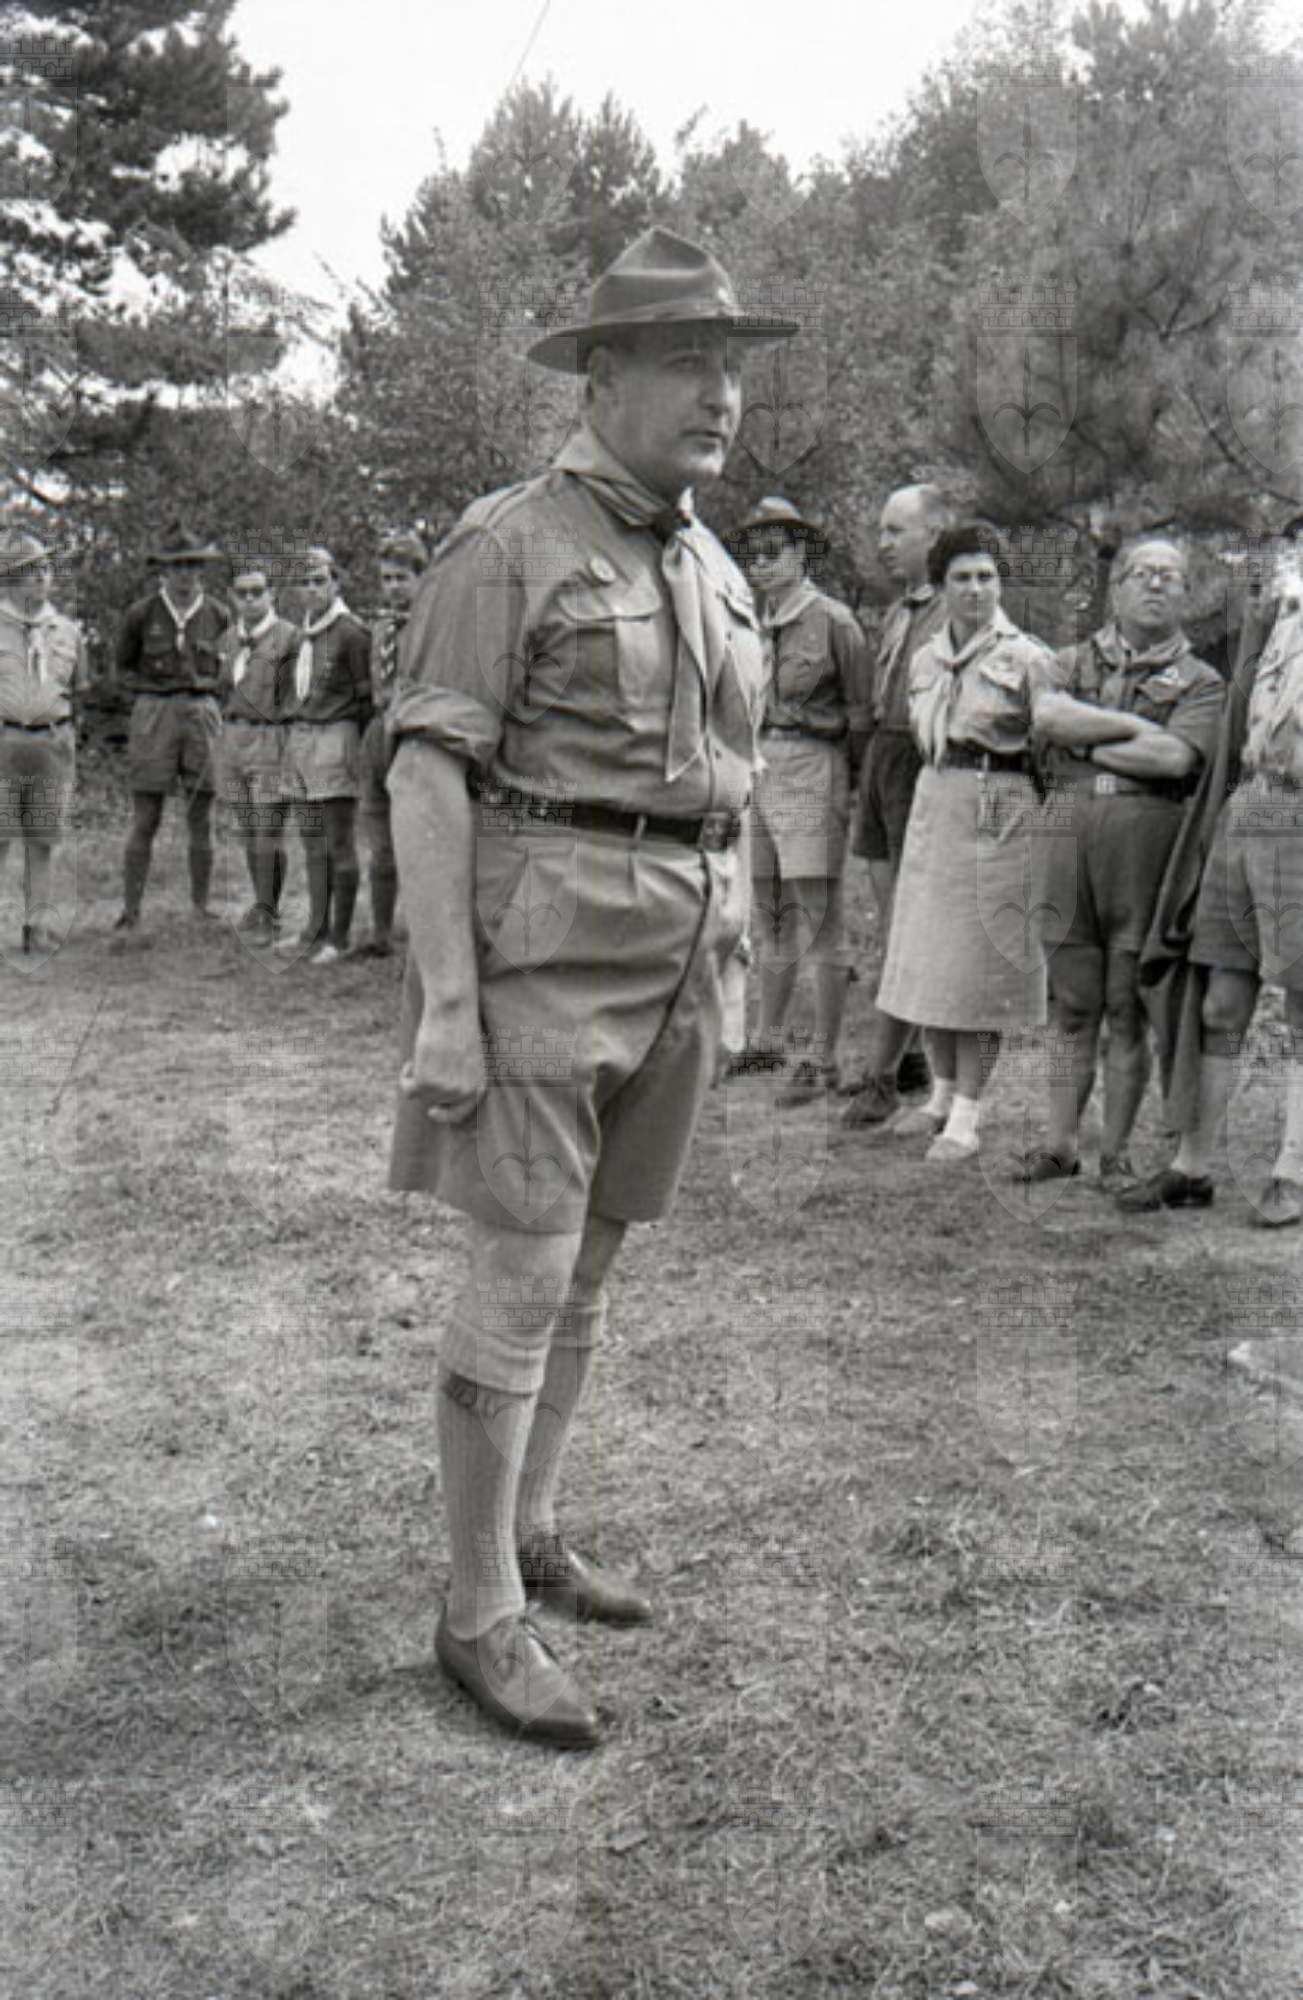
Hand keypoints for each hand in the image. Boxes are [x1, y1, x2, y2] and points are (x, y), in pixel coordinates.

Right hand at [400, 1001, 486, 1125]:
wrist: (453, 1013)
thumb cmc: (459, 1030)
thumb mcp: (466, 1060)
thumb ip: (458, 1079)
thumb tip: (437, 1096)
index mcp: (478, 1087)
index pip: (460, 1113)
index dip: (445, 1115)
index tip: (431, 1112)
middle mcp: (463, 1093)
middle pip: (434, 1101)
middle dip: (426, 1084)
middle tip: (429, 1063)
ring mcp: (445, 1090)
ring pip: (419, 1094)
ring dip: (415, 1078)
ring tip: (424, 1057)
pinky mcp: (426, 1082)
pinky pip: (407, 1089)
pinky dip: (405, 1077)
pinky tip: (411, 1061)